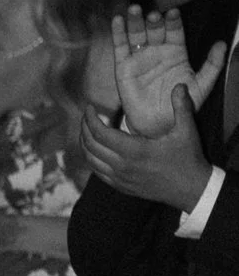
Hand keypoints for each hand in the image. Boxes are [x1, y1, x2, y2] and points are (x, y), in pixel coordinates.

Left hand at [81, 92, 212, 212]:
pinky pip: (97, 172)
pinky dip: (91, 159)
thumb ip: (181, 106)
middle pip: (90, 145)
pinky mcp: (121, 187)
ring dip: (85, 144)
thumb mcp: (187, 131)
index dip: (90, 118)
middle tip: (87, 116)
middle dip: (84, 128)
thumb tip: (179, 85)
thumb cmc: (188, 159)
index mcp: (134, 151)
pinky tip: (95, 150)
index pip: (100, 133)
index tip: (89, 107)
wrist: (192, 190)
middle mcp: (123, 166)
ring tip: (87, 130)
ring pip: (90, 160)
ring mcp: (120, 179)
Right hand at [107, 11, 227, 137]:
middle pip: (154, 30)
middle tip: (154, 16)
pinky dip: (118, 33)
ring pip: (136, 34)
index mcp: (176, 52)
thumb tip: (221, 44)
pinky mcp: (123, 66)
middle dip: (154, 21)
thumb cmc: (180, 104)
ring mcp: (139, 58)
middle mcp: (157, 51)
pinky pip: (120, 47)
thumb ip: (212, 65)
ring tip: (135, 10)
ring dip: (135, 21)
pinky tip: (118, 20)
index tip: (173, 13)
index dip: (173, 22)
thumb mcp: (202, 85)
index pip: (174, 31)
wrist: (159, 125)